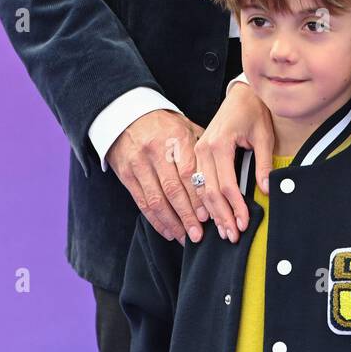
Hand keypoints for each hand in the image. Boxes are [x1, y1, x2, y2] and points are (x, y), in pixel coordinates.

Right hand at [108, 109, 209, 246]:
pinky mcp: (126, 175)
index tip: (209, 215)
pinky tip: (168, 231)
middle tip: (199, 235)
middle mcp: (156, 151)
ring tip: (185, 237)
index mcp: (176, 137)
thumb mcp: (185, 126)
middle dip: (187, 216)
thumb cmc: (164, 124)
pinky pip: (142, 202)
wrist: (127, 114)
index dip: (198, 197)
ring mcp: (139, 164)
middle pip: (173, 190)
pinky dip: (156, 220)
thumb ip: (201, 148)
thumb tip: (224, 171)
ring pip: (157, 200)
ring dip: (172, 223)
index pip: (189, 172)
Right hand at [192, 80, 274, 243]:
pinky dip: (205, 201)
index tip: (244, 224)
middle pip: (210, 192)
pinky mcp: (197, 153)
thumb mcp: (264, 136)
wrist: (242, 94)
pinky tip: (212, 215)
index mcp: (219, 144)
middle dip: (222, 216)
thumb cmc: (254, 111)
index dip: (235, 207)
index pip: (227, 185)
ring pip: (201, 190)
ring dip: (212, 212)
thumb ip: (264, 164)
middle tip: (233, 236)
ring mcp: (198, 150)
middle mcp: (204, 148)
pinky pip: (198, 182)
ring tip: (224, 231)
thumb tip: (267, 190)